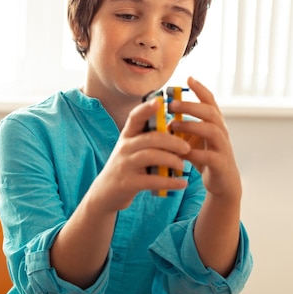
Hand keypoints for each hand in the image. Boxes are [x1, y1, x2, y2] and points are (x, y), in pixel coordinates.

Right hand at [92, 95, 190, 210]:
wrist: (105, 193)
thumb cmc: (127, 167)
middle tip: (187, 147)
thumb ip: (149, 138)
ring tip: (182, 166)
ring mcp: (124, 165)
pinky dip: (170, 182)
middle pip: (150, 138)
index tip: (160, 101)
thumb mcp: (132, 149)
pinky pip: (152, 180)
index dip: (146, 108)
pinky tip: (182, 183)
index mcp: (127, 136)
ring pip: (150, 156)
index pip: (135, 117)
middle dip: (172, 141)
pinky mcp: (127, 183)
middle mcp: (124, 147)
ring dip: (171, 160)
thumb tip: (176, 127)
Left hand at [168, 77, 240, 201]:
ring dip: (191, 126)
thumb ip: (182, 128)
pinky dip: (194, 153)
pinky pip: (209, 155)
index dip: (201, 89)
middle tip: (171, 104)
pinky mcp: (220, 164)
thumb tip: (161, 117)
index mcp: (214, 123)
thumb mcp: (192, 139)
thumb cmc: (205, 157)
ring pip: (212, 131)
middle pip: (210, 112)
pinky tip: (180, 152)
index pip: (210, 101)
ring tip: (173, 124)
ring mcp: (223, 147)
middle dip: (191, 106)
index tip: (188, 78)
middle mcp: (221, 132)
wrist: (222, 183)